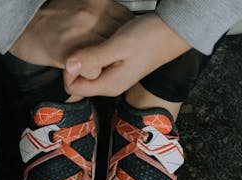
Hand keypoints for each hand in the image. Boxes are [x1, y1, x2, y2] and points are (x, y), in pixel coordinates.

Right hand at [9, 0, 132, 68]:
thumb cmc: (48, 19)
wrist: (20, 25)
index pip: (127, 21)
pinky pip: (93, 71)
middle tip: (110, 60)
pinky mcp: (68, 51)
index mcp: (97, 3)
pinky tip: (83, 71)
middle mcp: (91, 15)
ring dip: (105, 65)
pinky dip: (91, 75)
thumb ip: (99, 14)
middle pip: (120, 40)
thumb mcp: (79, 5)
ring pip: (109, 56)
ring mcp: (81, 32)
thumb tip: (119, 26)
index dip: (125, 36)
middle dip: (118, 52)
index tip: (121, 45)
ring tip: (96, 67)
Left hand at [63, 14, 191, 97]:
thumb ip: (93, 57)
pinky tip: (104, 40)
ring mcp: (115, 75)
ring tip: (97, 41)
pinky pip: (97, 62)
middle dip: (76, 62)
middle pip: (79, 80)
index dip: (68, 69)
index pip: (72, 88)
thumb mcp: (118, 46)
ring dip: (86, 56)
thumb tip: (69, 65)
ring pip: (88, 70)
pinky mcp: (118, 64)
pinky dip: (95, 52)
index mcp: (110, 85)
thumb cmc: (151, 37)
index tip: (77, 51)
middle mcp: (111, 84)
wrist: (173, 30)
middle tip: (87, 43)